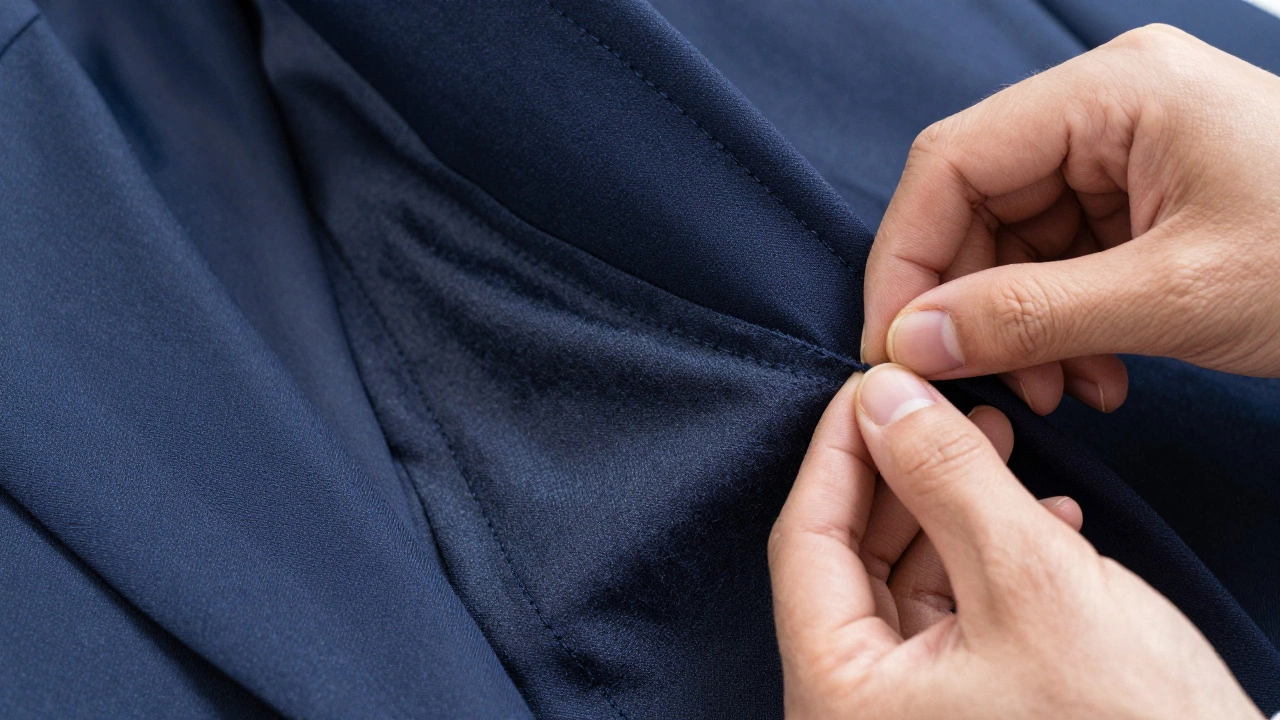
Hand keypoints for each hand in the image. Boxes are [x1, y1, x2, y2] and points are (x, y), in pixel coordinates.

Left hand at [768, 365, 1261, 718]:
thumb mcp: (1031, 580)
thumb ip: (947, 477)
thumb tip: (885, 394)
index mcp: (839, 694)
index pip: (806, 541)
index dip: (839, 450)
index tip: (874, 383)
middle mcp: (857, 710)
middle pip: (851, 557)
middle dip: (903, 471)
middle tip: (941, 404)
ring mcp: (908, 713)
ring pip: (906, 578)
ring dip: (950, 505)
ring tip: (996, 440)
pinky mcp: (962, 710)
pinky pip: (952, 613)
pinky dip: (986, 558)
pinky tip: (1040, 516)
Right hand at [861, 25, 1279, 414]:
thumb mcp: (1176, 296)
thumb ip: (1031, 317)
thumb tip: (911, 342)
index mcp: (1111, 93)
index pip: (952, 162)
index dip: (908, 259)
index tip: (896, 347)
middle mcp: (1107, 108)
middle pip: (979, 204)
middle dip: (974, 305)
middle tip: (984, 384)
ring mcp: (1128, 152)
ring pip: (1018, 242)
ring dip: (1023, 328)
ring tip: (1065, 392)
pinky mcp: (1147, 197)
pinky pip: (1065, 261)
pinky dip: (1065, 327)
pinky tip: (1102, 376)